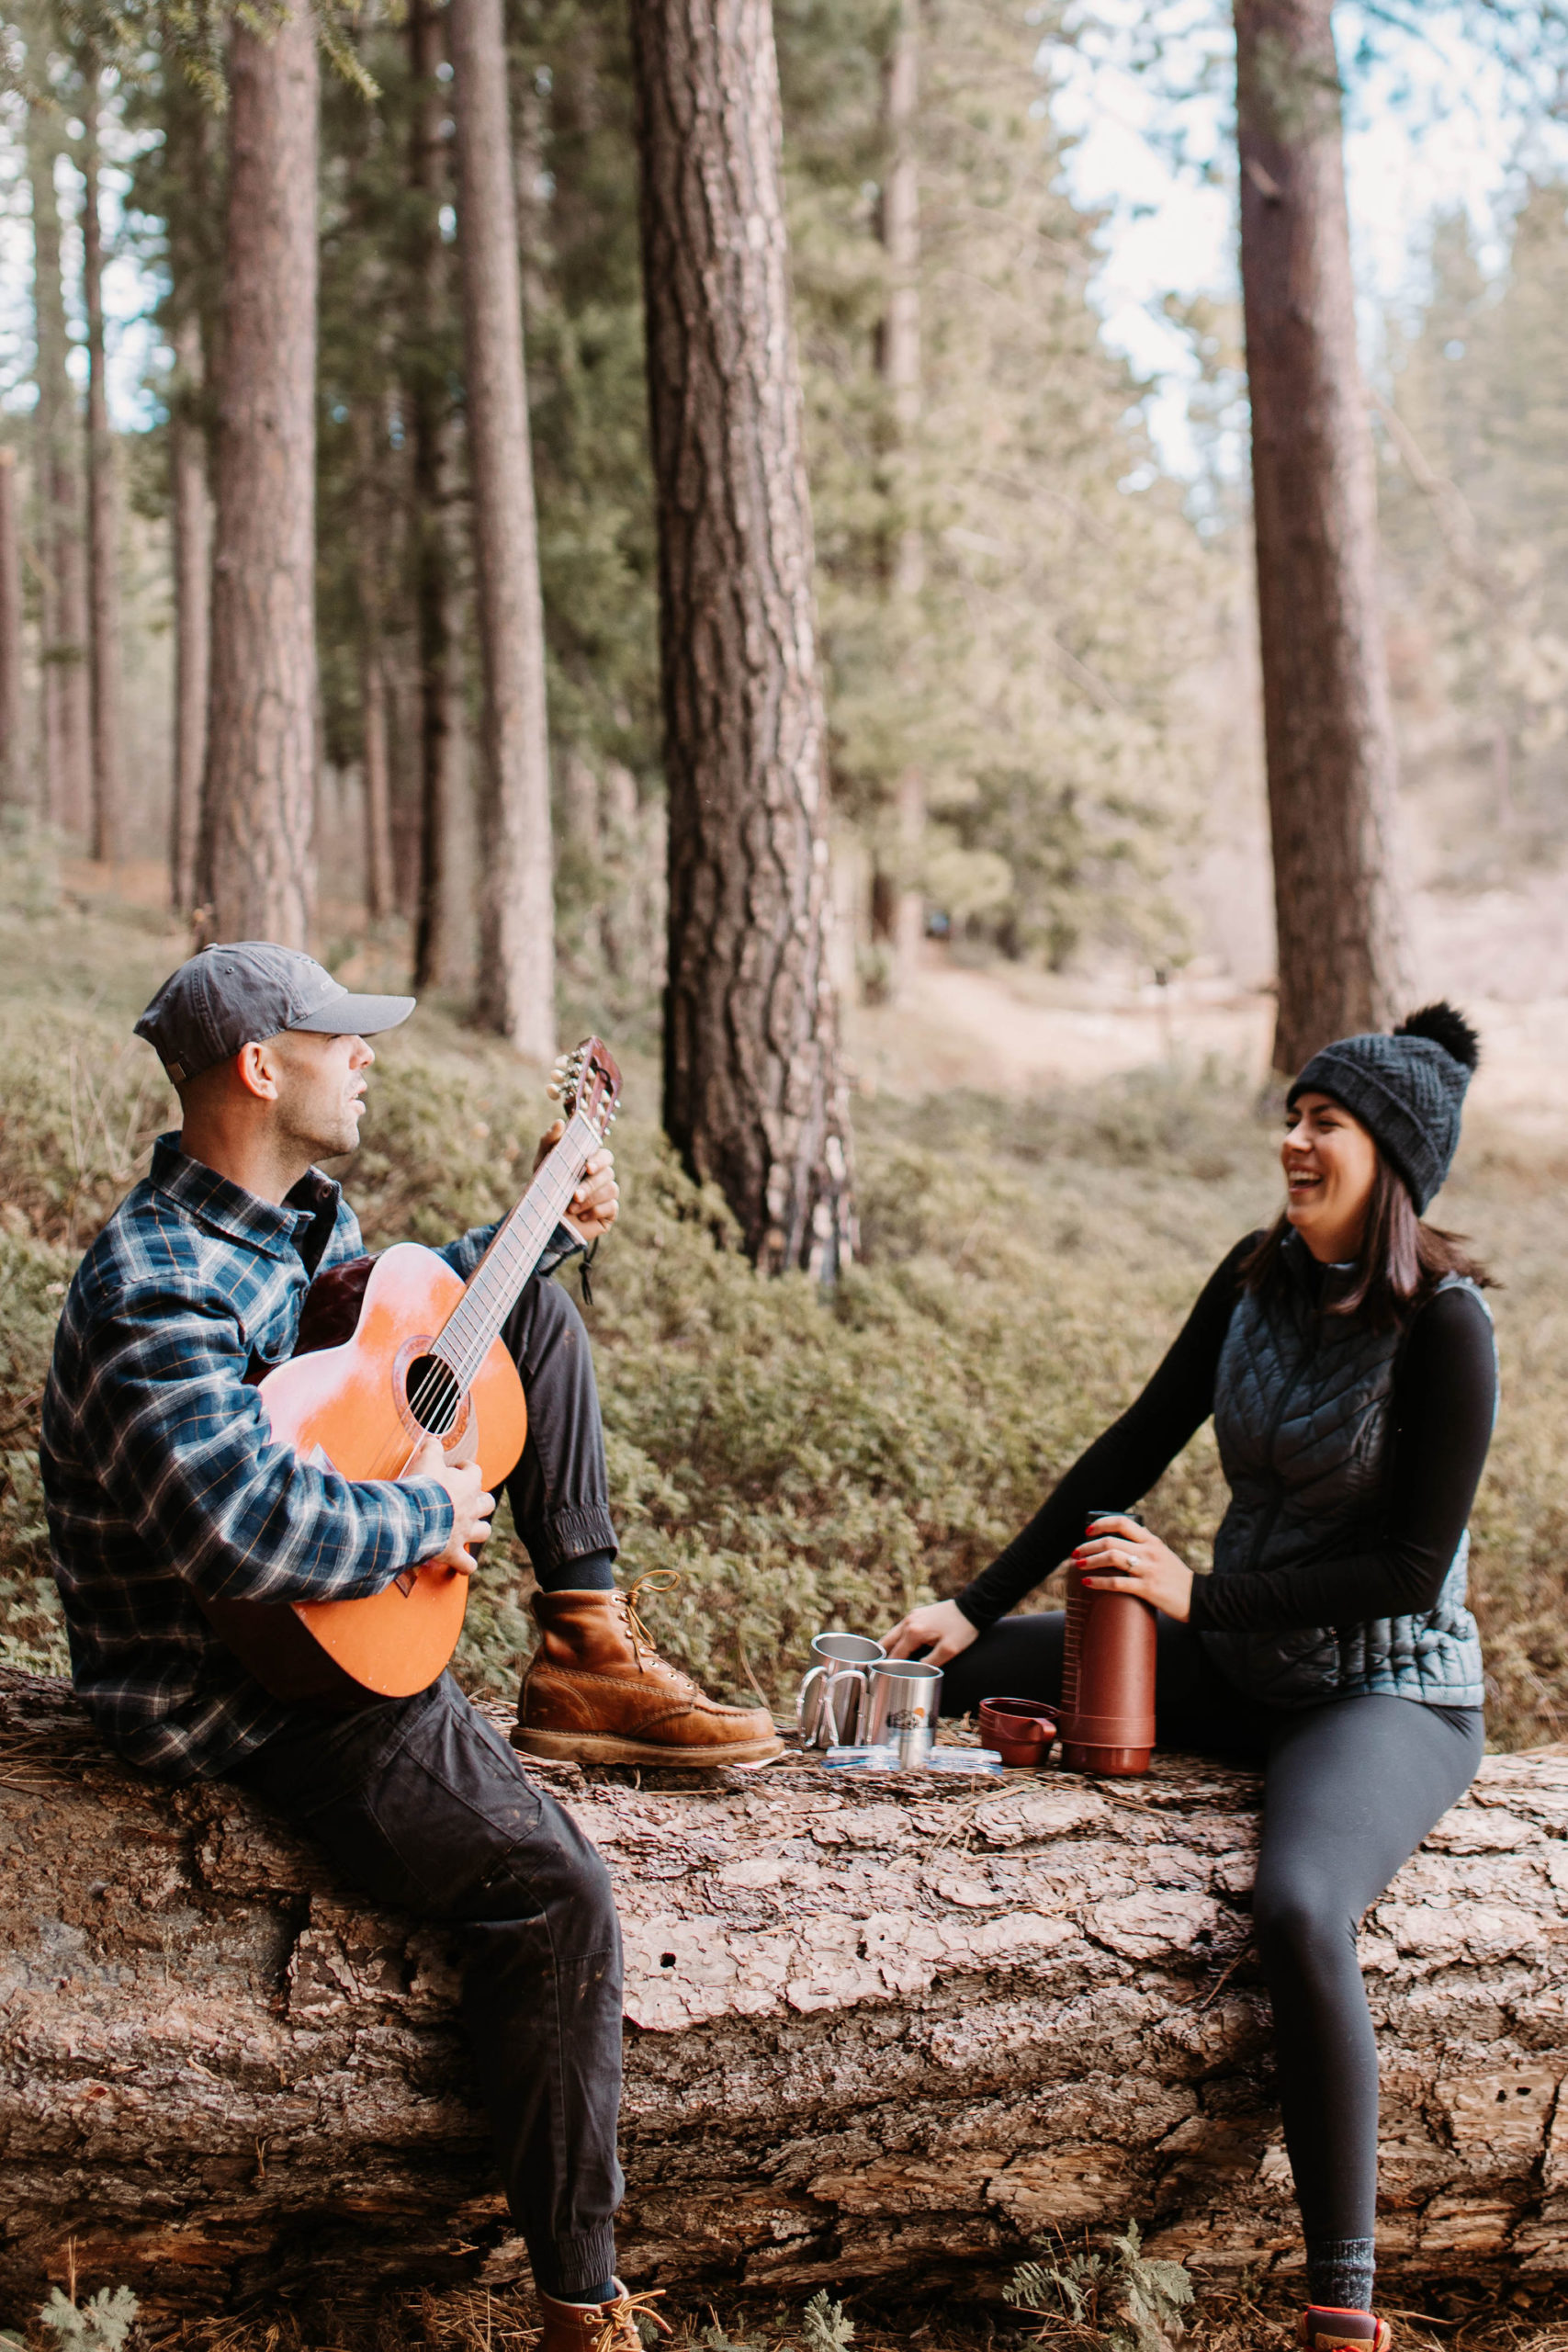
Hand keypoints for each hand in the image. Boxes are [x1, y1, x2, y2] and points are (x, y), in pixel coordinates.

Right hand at [403, 1436, 493, 1573]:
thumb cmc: (422, 1487)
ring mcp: (465, 1532)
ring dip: (478, 1530)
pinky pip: (467, 1564)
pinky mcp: (454, 1552)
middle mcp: (472, 1509)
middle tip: (466, 1499)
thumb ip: (432, 1448)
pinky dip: (465, 1565)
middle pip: (487, 1503)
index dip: (467, 1469)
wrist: (414, 1516)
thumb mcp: (426, 1459)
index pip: (475, 1472)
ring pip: (484, 1532)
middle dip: (480, 1501)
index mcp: (468, 1485)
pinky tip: (461, 1564)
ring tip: (468, 1529)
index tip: (456, 1468)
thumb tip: (433, 1439)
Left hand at [535, 1119, 619, 1243]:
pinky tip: (580, 1216)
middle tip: (574, 1193)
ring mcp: (606, 1195)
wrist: (541, 1221)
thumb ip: (549, 1141)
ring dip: (590, 1199)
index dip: (599, 1160)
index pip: (604, 1156)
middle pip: (608, 1173)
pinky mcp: (609, 1213)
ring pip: (610, 1190)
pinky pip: (611, 1207)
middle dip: (591, 1183)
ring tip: (570, 1207)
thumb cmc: (544, 1189)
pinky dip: (595, 1211)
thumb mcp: (543, 1164)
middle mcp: (601, 1177)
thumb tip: (560, 1122)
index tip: (586, 1167)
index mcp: (590, 1163)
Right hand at [883, 1597, 979, 1667]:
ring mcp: (912, 1616)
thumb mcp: (949, 1650)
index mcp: (914, 1632)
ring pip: (892, 1634)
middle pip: (886, 1643)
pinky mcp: (917, 1613)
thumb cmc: (962, 1629)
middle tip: (874, 1671)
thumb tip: (915, 1672)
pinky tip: (899, 1648)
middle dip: (879, 1658)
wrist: (972, 1606)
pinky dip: (896, 1640)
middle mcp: (908, 1622)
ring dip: (888, 1648)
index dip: (887, 1670)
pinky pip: (901, 1629)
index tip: (880, 1680)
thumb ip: (930, 1663)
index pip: (895, 1656)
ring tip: (883, 1662)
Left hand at [1075, 1514, 1192, 1621]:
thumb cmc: (1176, 1578)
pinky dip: (1099, 1581)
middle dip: (1088, 1546)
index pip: (1122, 1522)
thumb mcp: (1163, 1554)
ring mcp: (1148, 1569)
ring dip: (1090, 1560)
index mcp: (1152, 1541)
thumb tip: (1120, 1543)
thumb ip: (1144, 1547)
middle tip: (1075, 1553)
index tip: (1088, 1531)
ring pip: (1111, 1557)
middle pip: (1110, 1541)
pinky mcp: (1147, 1588)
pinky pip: (1117, 1582)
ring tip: (1078, 1564)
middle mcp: (1149, 1551)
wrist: (1197, 1598)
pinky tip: (1087, 1582)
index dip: (1101, 1524)